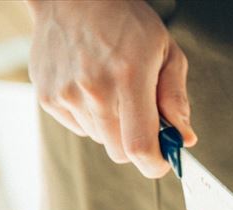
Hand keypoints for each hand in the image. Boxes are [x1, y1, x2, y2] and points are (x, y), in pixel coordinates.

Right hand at [27, 0, 195, 177]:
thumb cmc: (126, 22)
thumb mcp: (166, 52)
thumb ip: (176, 99)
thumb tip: (184, 138)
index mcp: (128, 79)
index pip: (140, 147)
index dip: (155, 163)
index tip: (164, 161)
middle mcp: (93, 91)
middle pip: (120, 152)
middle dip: (138, 144)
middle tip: (145, 119)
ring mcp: (66, 95)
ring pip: (101, 140)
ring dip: (114, 128)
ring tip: (115, 91)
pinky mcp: (48, 97)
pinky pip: (79, 127)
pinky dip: (91, 118)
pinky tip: (93, 87)